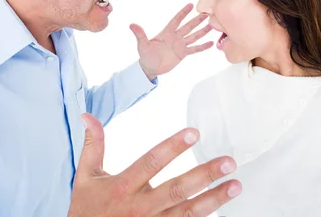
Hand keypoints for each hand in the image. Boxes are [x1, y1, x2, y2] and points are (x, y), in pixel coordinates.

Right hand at [68, 113, 241, 216]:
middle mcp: (139, 207)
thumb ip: (93, 145)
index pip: (152, 162)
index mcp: (123, 186)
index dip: (173, 147)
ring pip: (187, 212)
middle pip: (177, 189)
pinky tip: (221, 208)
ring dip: (214, 199)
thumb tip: (88, 115)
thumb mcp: (85, 176)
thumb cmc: (86, 208)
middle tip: (228, 162)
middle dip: (204, 175)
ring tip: (236, 185)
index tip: (194, 133)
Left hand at [130, 3, 212, 79]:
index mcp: (166, 32)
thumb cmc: (145, 55)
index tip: (190, 5)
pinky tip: (211, 43)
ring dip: (202, 32)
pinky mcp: (183, 54)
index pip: (176, 20)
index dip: (183, 13)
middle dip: (197, 21)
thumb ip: (139, 34)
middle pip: (188, 27)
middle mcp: (175, 37)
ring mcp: (180, 45)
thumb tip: (131, 25)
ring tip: (212, 26)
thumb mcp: (142, 45)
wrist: (150, 68)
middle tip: (206, 14)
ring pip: (193, 36)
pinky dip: (202, 47)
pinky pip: (194, 49)